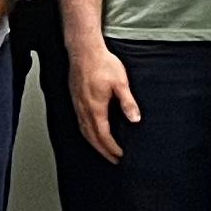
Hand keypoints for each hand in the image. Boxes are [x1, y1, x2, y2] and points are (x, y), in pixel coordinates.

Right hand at [67, 37, 140, 161]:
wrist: (84, 50)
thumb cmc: (102, 63)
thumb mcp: (121, 83)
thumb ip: (128, 102)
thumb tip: (135, 119)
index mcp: (95, 108)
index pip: (103, 135)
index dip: (112, 148)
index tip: (120, 156)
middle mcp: (84, 110)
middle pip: (92, 138)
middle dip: (103, 151)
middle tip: (113, 160)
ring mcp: (77, 105)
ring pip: (84, 131)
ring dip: (94, 143)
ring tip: (103, 150)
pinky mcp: (75, 99)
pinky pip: (80, 122)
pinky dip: (87, 133)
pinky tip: (91, 132)